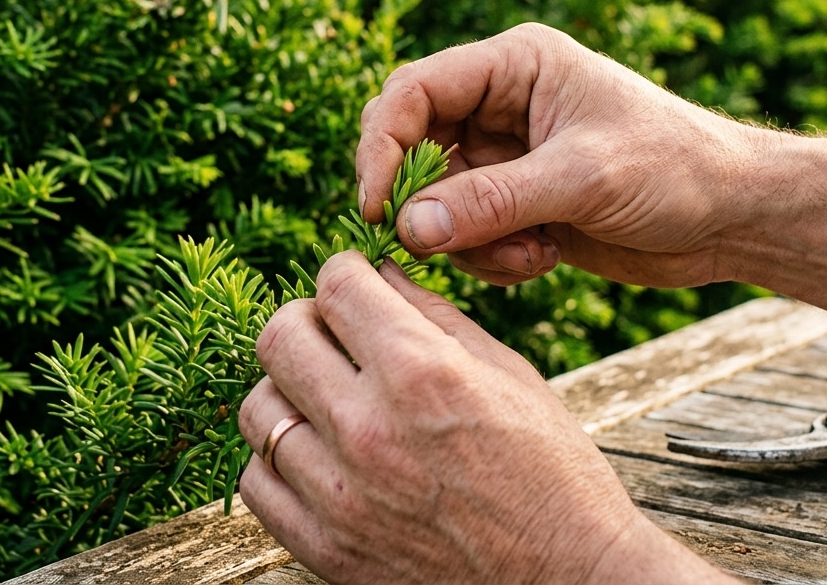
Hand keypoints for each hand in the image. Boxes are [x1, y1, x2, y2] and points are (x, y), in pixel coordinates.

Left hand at [238, 251, 726, 583]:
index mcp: (422, 371)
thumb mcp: (510, 375)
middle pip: (279, 337)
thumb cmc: (553, 473)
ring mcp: (341, 493)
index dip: (344, 273)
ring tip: (328, 401)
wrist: (570, 580)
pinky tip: (319, 456)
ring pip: (259, 409)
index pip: (334, 285)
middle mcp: (369, 427)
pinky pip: (256, 484)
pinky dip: (278, 462)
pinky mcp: (327, 549)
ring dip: (288, 393)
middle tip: (335, 336)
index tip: (354, 285)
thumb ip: (436, 316)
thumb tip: (381, 272)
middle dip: (306, 322)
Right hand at [356, 23, 770, 286]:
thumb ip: (493, 201)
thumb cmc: (677, 170)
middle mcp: (501, 104)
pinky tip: (542, 259)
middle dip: (423, 201)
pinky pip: (465, 233)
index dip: (382, 146)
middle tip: (438, 245)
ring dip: (466, 240)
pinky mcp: (517, 203)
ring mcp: (507, 156)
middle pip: (412, 146)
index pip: (413, 91)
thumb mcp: (584, 180)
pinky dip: (490, 257)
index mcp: (516, 65)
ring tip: (528, 253)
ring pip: (434, 199)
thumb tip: (408, 227)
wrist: (734, 217)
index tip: (377, 207)